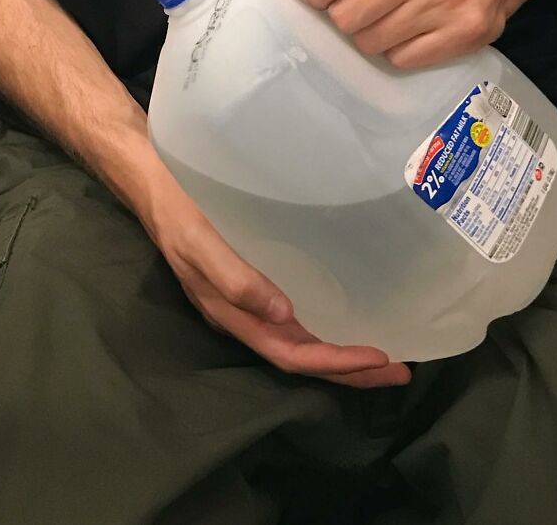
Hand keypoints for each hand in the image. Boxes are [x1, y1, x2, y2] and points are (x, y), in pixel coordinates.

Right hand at [141, 170, 410, 387]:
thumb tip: (285, 315)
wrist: (155, 185)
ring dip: (341, 354)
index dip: (335, 363)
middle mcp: (244, 316)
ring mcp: (248, 302)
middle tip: (400, 371)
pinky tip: (345, 317)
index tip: (380, 359)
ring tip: (384, 358)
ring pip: (300, 340)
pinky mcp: (253, 281)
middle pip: (302, 356)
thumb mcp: (201, 243)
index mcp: (232, 314)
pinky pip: (294, 318)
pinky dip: (324, 326)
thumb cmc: (180, 211)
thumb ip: (237, 280)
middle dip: (350, 370)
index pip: (291, 353)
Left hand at [293, 0, 538, 68]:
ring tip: (388, 16)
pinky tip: (411, 29)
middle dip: (344, 14)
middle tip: (359, 5)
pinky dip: (398, 50)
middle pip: (345, 17)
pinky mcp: (463, 34)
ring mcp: (446, 4)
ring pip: (370, 42)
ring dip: (371, 33)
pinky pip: (401, 60)